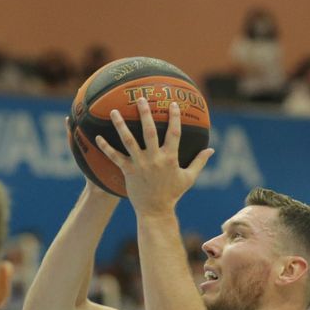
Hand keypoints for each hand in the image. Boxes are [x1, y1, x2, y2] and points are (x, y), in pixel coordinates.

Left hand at [95, 99, 213, 214]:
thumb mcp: (188, 178)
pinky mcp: (128, 171)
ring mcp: (140, 164)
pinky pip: (115, 157)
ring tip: (114, 111)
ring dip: (121, 125)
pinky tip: (97, 137)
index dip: (174, 118)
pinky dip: (106, 148)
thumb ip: (199, 162)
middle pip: (149, 131)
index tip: (173, 104)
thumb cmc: (172, 194)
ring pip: (129, 140)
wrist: (156, 211)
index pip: (174, 133)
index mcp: (170, 158)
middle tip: (140, 98)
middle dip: (145, 113)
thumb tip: (211, 150)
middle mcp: (154, 158)